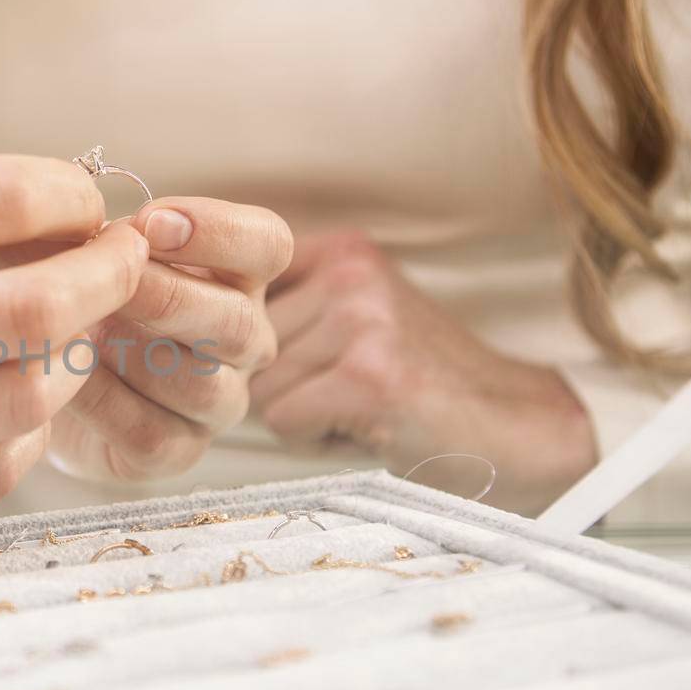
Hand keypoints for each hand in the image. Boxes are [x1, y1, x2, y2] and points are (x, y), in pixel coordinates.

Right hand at [0, 156, 149, 534]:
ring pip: (25, 399)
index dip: (70, 195)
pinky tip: (14, 411)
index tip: (89, 207)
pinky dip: (27, 434)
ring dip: (74, 364)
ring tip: (70, 343)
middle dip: (106, 281)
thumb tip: (63, 220)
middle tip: (121, 270)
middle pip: (31, 308)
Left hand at [46, 197, 292, 479]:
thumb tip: (79, 220)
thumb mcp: (84, 249)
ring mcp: (217, 402)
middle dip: (167, 296)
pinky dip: (103, 403)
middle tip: (107, 279)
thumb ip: (95, 233)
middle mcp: (243, 341)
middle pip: (239, 320)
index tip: (151, 222)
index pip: (268, 244)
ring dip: (134, 352)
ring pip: (200, 383)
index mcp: (236, 275)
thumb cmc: (73, 293)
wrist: (38, 374)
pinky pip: (152, 433)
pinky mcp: (176, 452)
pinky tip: (64, 378)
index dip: (218, 231)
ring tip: (77, 328)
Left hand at [246, 231, 596, 513]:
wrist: (512, 425)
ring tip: (354, 408)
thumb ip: (283, 307)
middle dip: (274, 383)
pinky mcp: (368, 374)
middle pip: (238, 345)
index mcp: (340, 250)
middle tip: (338, 390)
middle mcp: (349, 273)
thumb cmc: (414, 383)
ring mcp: (361, 319)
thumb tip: (178, 319)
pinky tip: (364, 428)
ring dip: (296, 414)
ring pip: (257, 386)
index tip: (235, 346)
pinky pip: (284, 420)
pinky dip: (315, 439)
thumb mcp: (351, 319)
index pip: (228, 283)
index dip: (229, 330)